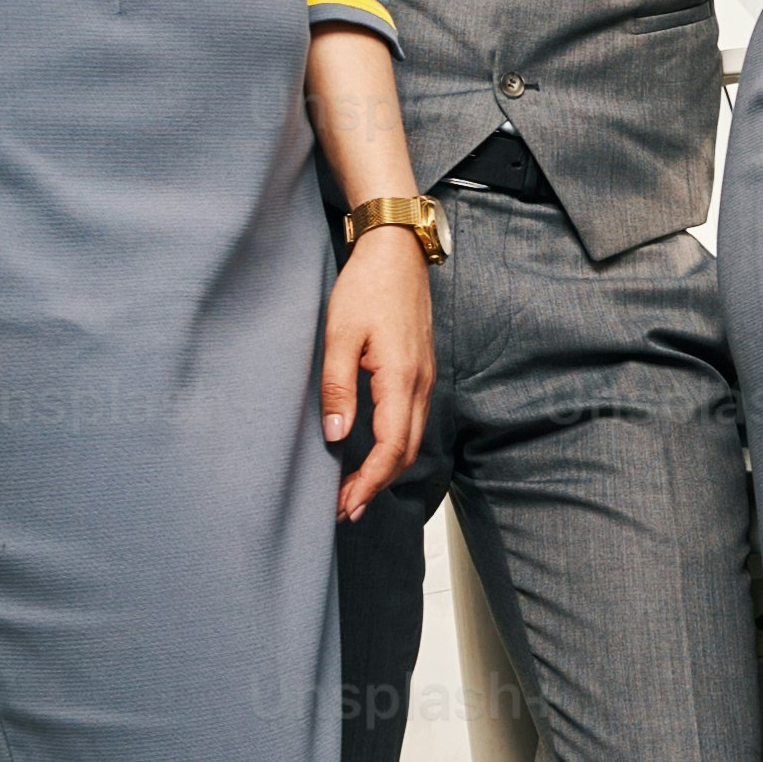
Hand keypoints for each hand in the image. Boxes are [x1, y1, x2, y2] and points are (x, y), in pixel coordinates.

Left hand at [318, 229, 434, 521]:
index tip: (345, 504)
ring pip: (413, 440)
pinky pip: (412, 422)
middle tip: (344, 509)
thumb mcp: (339, 335)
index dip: (369, 482)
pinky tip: (372, 454)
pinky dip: (394, 448)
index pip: (392, 447)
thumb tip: (337, 437)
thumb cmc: (366, 288)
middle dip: (377, 486)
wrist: (397, 252)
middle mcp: (420, 384)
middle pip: (407, 453)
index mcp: (401, 377)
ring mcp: (424, 378)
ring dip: (386, 470)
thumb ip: (337, 387)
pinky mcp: (420, 372)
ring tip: (355, 490)